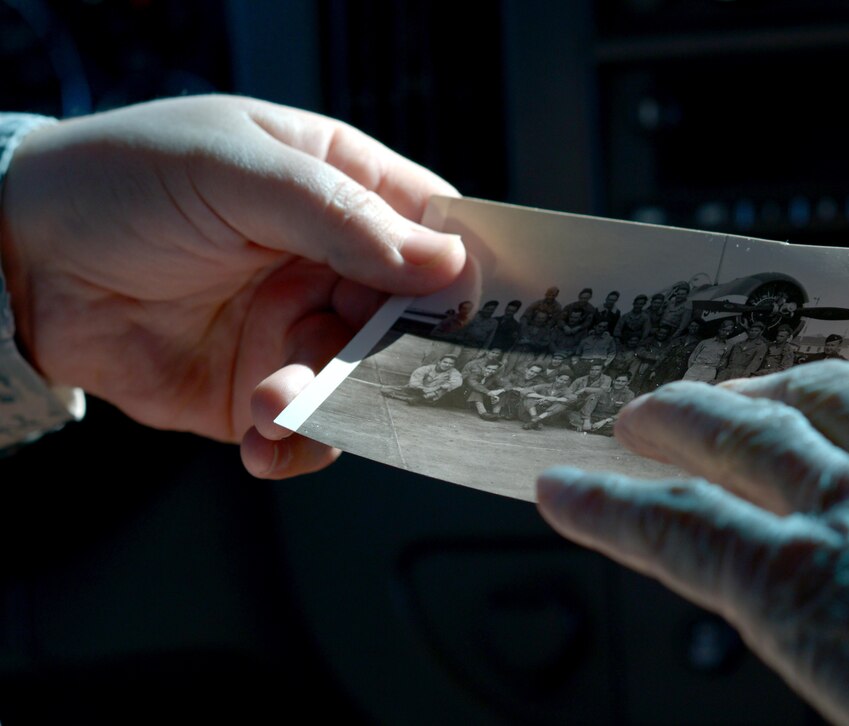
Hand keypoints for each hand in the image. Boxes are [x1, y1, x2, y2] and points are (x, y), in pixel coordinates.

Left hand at [0, 95, 463, 477]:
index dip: (463, 269)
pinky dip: (301, 444)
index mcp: (340, 188)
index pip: (433, 228)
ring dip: (337, 403)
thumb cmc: (122, 181)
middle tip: (375, 370)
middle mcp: (331, 264)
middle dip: (400, 355)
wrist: (17, 259)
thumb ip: (341, 215)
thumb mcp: (236, 170)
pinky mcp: (260, 391)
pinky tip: (266, 437)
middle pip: (413, 319)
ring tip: (275, 399)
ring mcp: (297, 330)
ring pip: (366, 383)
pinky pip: (312, 430)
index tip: (476, 311)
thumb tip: (446, 264)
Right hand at [537, 360, 848, 724]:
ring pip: (845, 397)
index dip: (613, 512)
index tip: (561, 488)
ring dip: (775, 391)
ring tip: (742, 389)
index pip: (690, 536)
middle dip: (677, 421)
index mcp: (845, 594)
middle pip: (751, 438)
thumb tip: (768, 603)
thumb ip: (833, 667)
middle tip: (633, 415)